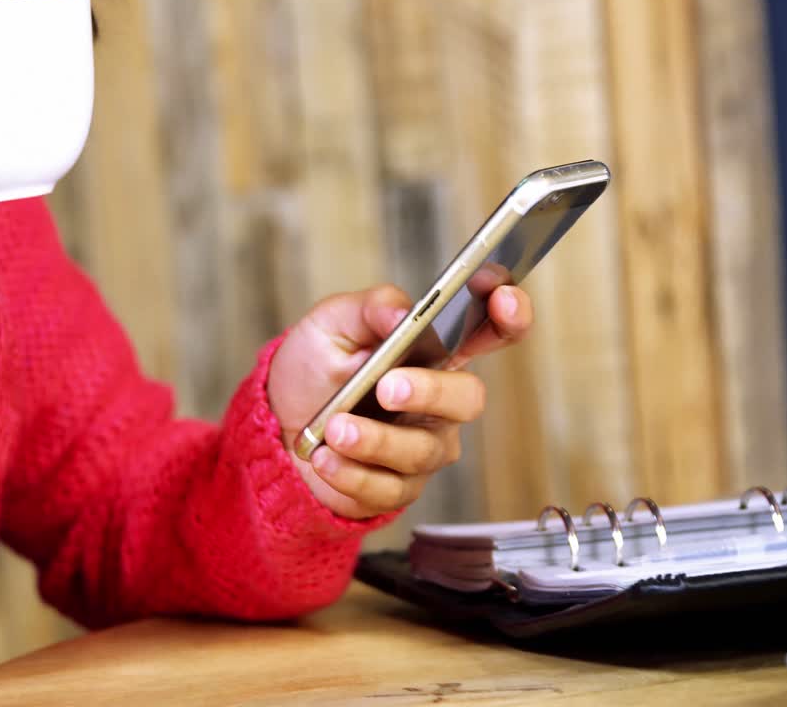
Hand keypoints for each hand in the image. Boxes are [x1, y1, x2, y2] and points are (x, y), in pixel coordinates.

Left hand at [268, 283, 532, 518]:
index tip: (501, 297)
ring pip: (421, 451)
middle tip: (386, 388)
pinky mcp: (397, 488)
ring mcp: (424, 447)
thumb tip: (402, 311)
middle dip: (431, 392)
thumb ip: (369, 308)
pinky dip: (351, 473)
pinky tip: (323, 457)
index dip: (510, 315)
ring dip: (375, 440)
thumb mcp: (332, 324)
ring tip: (334, 428)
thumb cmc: (316, 367)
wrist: (276, 423)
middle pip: (468, 398)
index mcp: (436, 352)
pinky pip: (387, 489)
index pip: (491, 331)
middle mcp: (442, 402)